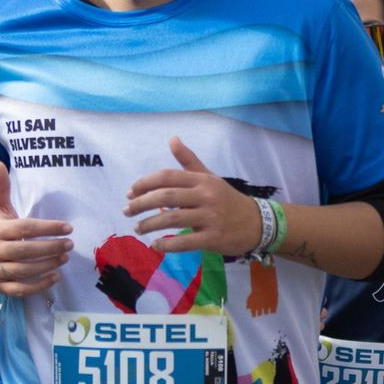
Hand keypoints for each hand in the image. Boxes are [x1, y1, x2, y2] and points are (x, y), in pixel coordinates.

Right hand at [0, 162, 72, 295]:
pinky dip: (38, 286)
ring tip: (65, 257)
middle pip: (24, 251)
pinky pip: (20, 289)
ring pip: (23, 271)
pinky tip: (55, 277)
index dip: (47, 228)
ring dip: (47, 265)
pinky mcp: (1, 287)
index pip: (24, 229)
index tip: (67, 227)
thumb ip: (2, 188)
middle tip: (69, 244)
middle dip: (49, 248)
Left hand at [125, 137, 260, 255]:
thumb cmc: (227, 199)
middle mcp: (206, 196)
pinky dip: (167, 244)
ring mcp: (211, 217)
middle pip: (166, 197)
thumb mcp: (209, 177)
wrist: (256, 223)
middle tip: (126, 211)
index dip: (145, 184)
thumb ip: (188, 160)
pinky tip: (156, 245)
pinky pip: (185, 241)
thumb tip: (172, 139)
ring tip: (137, 228)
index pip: (167, 177)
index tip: (130, 193)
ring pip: (172, 219)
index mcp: (202, 180)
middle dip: (141, 204)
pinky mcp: (214, 238)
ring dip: (150, 225)